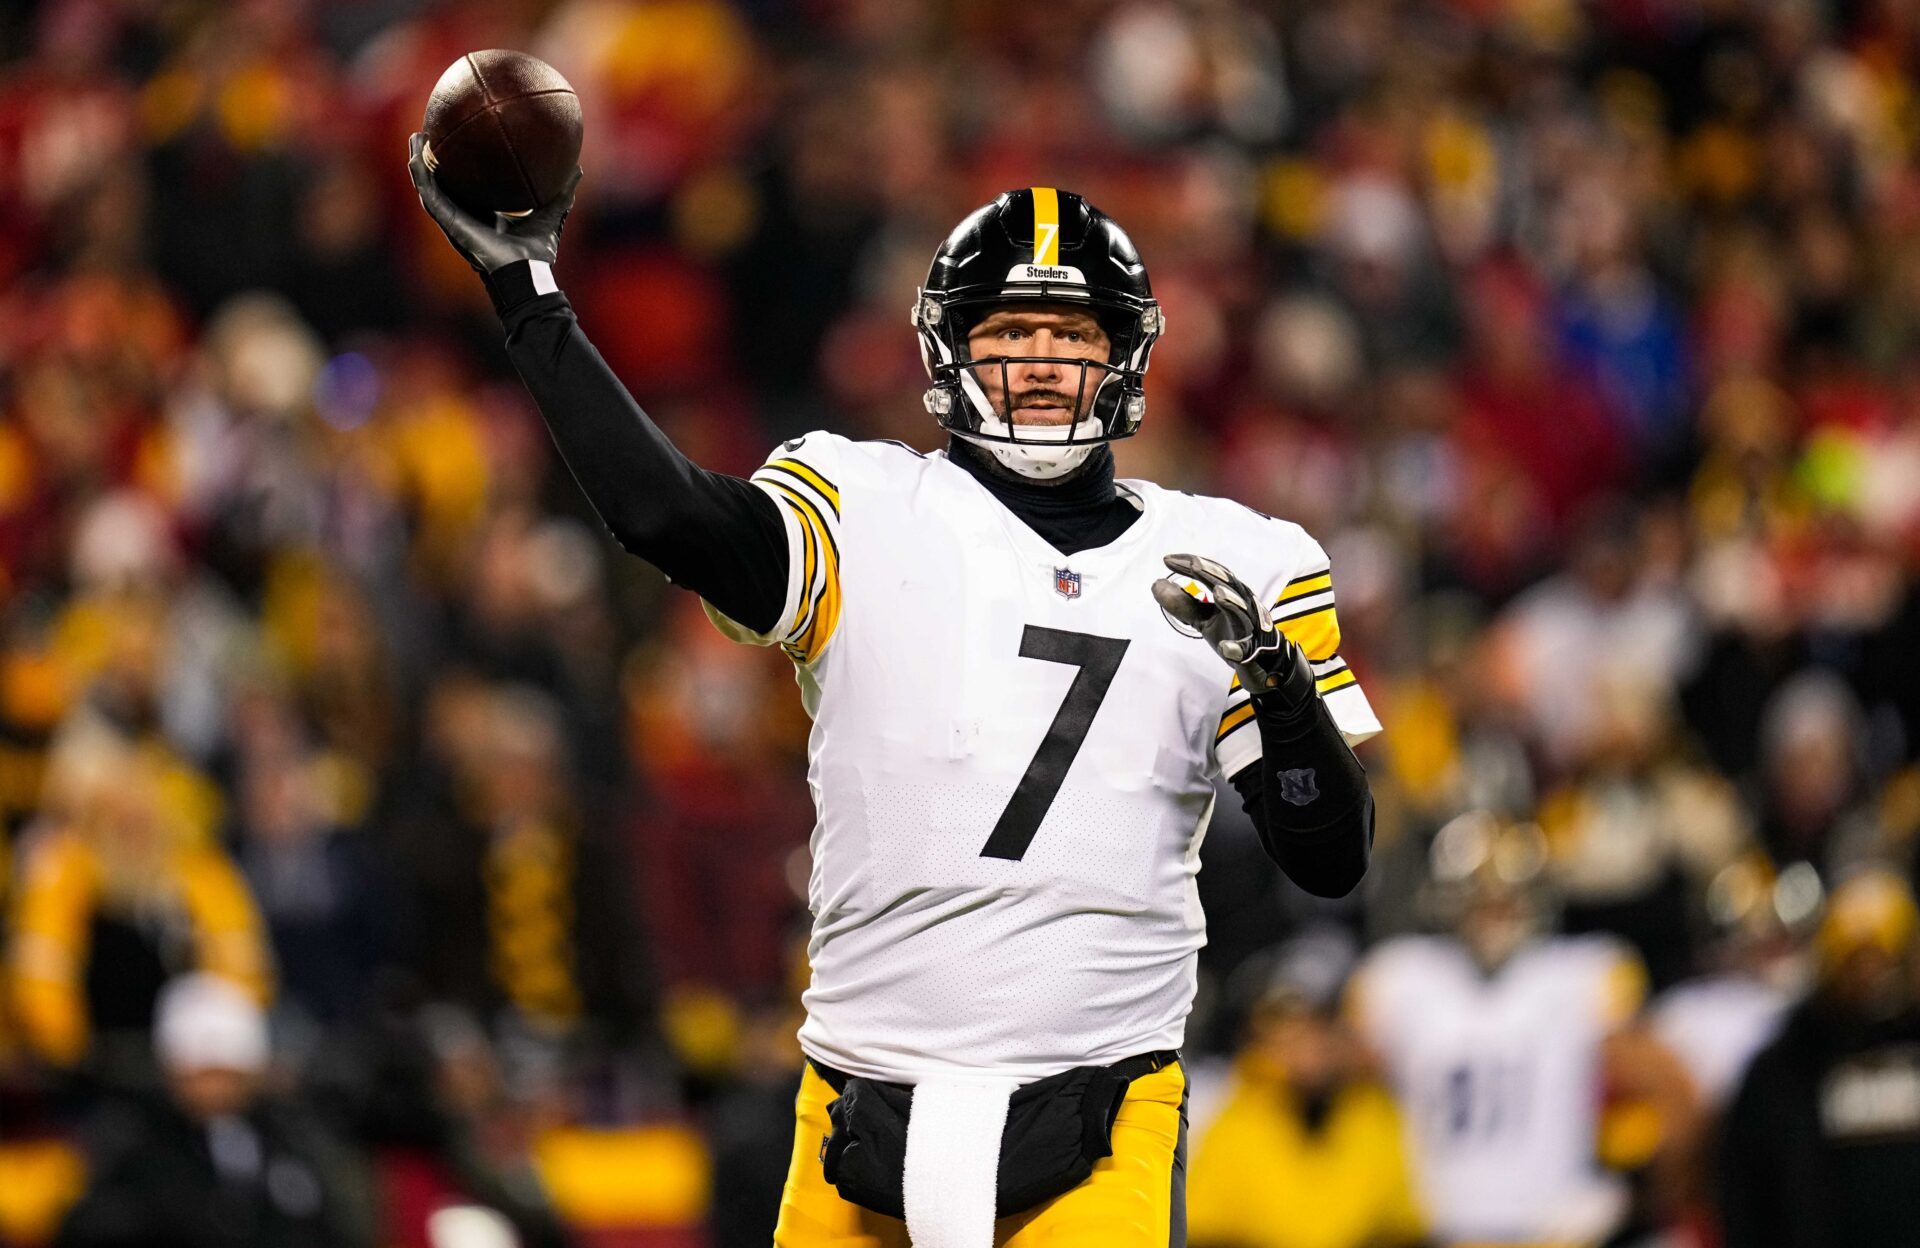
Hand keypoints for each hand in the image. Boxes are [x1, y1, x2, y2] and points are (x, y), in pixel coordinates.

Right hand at [407, 132, 581, 273]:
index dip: (459, 165)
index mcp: (483, 213)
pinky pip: (429, 196)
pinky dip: (421, 176)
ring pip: (429, 186)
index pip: (467, 185)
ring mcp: (453, 219)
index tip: (457, 141)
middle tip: (428, 133)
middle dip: (433, 159)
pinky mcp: (448, 223)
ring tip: (415, 137)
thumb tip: (577, 168)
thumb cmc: (536, 250)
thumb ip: (562, 192)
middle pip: (442, 182)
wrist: (525, 270)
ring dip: (419, 162)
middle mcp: (464, 215)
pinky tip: (415, 158)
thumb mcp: (550, 212)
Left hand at [1152, 553, 1314, 713]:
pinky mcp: (1252, 650)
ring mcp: (1250, 626)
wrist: (1261, 661)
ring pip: (1243, 611)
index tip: (1167, 559)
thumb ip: (1183, 603)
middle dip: (1212, 573)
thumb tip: (1156, 584)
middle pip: (1229, 584)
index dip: (1191, 564)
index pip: (1211, 572)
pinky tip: (1225, 647)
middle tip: (1195, 564)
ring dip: (1231, 602)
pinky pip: (1245, 649)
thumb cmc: (1232, 631)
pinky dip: (1236, 648)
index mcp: (1232, 592)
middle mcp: (1244, 604)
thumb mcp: (1203, 617)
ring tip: (1217, 594)